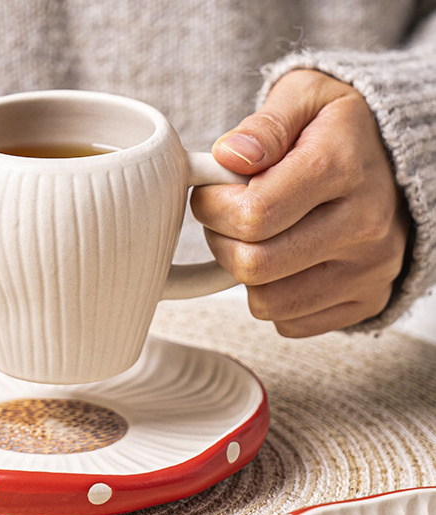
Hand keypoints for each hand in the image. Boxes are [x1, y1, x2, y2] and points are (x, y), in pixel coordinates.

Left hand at [191, 69, 409, 336]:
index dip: (212, 207)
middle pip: (254, 264)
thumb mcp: (303, 98)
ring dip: (244, 274)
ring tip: (256, 239)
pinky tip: (284, 263)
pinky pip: (290, 323)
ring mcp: (369, 269)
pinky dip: (273, 298)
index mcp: (342, 167)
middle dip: (221, 242)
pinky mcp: (367, 301)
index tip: (210, 193)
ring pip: (267, 302)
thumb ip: (264, 124)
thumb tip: (229, 157)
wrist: (398, 163)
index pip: (252, 215)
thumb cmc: (338, 131)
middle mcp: (364, 224)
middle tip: (227, 219)